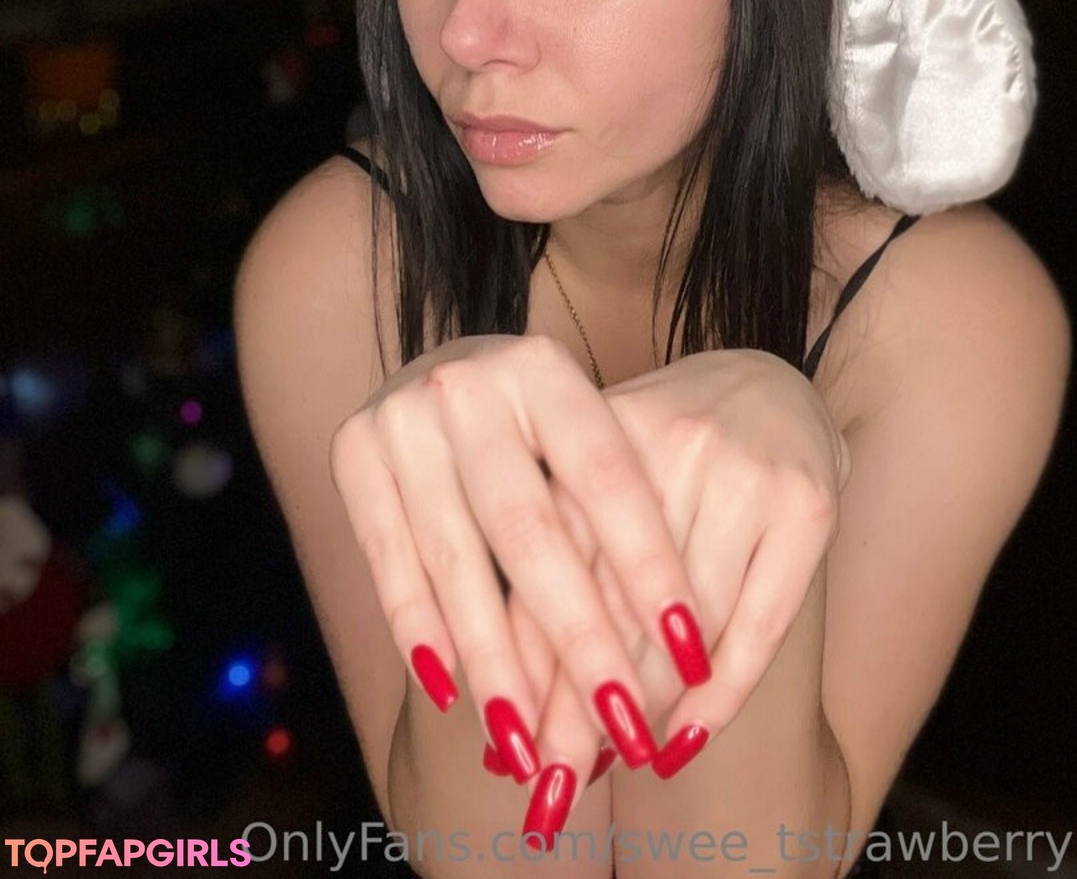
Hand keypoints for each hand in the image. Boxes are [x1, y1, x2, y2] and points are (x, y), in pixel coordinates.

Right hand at [330, 333, 712, 826]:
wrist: (440, 368)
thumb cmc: (534, 427)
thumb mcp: (578, 438)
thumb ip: (610, 517)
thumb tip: (676, 654)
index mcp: (543, 368)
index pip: (607, 478)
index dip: (649, 566)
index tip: (689, 653)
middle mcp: (469, 382)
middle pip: (530, 530)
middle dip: (578, 638)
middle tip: (619, 726)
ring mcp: (402, 413)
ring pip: (455, 560)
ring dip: (494, 662)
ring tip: (529, 744)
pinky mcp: (350, 450)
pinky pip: (388, 561)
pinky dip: (419, 631)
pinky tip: (453, 693)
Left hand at [507, 349, 847, 805]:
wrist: (768, 380)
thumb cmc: (659, 445)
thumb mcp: (595, 473)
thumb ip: (553, 550)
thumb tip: (492, 675)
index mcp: (595, 424)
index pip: (550, 560)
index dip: (528, 656)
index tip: (505, 740)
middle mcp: (668, 440)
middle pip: (613, 598)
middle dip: (581, 703)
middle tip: (554, 783)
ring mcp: (742, 471)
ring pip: (686, 620)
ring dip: (649, 707)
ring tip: (614, 767)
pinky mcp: (806, 503)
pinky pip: (760, 621)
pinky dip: (723, 690)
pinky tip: (687, 737)